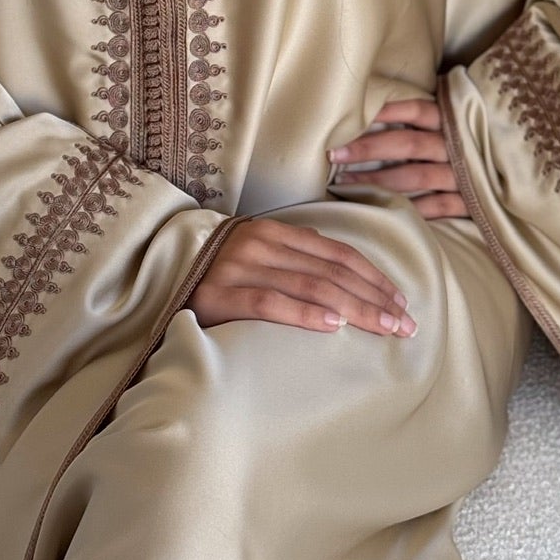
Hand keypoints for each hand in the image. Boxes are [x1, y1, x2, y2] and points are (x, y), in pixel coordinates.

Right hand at [188, 216, 417, 336]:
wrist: (154, 275)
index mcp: (273, 232)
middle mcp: (259, 244)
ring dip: (355, 308)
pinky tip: (334, 326)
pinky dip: (306, 314)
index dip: (373, 276)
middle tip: (405, 323)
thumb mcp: (257, 257)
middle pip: (332, 271)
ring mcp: (238, 268)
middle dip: (374, 298)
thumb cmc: (215, 273)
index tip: (401, 300)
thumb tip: (343, 274)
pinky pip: (270, 303)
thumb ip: (294, 259)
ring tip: (384, 327)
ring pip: (310, 286)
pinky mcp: (218, 295)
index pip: (337, 253)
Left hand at [327, 95, 468, 221]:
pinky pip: (437, 207)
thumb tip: (383, 102)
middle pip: (407, 144)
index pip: (416, 110)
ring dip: (379, 182)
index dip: (385, 111)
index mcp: (454, 120)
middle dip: (368, 149)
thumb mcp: (463, 120)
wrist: (527, 176)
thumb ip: (433, 114)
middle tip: (335, 154)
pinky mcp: (473, 203)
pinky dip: (412, 210)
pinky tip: (385, 213)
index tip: (352, 114)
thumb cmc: (482, 142)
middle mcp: (458, 145)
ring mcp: (465, 175)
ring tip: (347, 184)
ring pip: (415, 178)